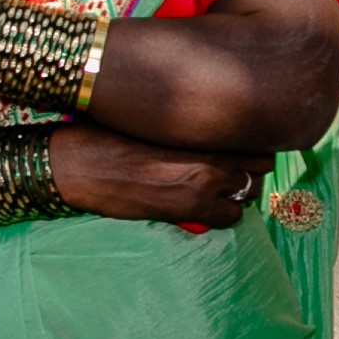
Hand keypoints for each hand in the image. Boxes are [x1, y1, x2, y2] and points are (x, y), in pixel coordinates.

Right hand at [42, 123, 260, 230]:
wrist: (77, 163)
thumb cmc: (105, 134)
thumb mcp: (151, 120)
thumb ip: (185, 127)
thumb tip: (201, 132)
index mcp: (200, 123)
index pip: (254, 133)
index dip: (252, 142)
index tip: (243, 146)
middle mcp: (209, 151)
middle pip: (261, 163)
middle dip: (252, 168)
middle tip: (235, 171)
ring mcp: (203, 182)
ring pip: (250, 191)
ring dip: (239, 192)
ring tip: (220, 191)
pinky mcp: (188, 208)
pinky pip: (230, 217)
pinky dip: (224, 214)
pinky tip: (207, 208)